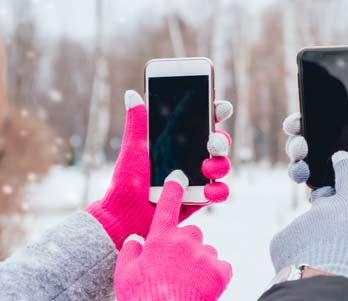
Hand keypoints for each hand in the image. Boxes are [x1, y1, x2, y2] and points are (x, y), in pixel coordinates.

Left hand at [87, 90, 232, 247]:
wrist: (124, 215)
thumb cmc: (127, 181)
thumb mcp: (134, 149)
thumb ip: (138, 123)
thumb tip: (131, 94)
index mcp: (177, 143)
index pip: (202, 123)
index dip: (215, 112)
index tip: (221, 108)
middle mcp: (190, 158)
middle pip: (218, 143)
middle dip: (221, 141)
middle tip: (212, 142)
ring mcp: (197, 179)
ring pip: (222, 166)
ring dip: (221, 165)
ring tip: (207, 168)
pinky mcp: (199, 200)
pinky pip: (218, 193)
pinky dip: (218, 191)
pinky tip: (208, 191)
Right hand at [113, 170, 231, 300]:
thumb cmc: (142, 296)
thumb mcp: (125, 274)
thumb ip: (130, 252)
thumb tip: (135, 240)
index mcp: (160, 238)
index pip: (167, 207)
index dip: (173, 191)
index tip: (178, 178)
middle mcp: (184, 241)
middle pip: (191, 233)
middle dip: (185, 246)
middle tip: (176, 267)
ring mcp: (204, 255)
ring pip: (205, 252)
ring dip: (199, 262)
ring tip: (187, 282)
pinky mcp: (220, 271)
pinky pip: (220, 267)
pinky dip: (214, 275)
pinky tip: (202, 287)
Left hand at [270, 151, 347, 293]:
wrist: (324, 291)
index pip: (347, 177)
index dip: (345, 166)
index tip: (340, 158)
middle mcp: (321, 208)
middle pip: (324, 202)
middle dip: (329, 215)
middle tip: (336, 239)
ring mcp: (298, 222)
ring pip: (307, 228)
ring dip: (313, 241)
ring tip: (322, 263)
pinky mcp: (280, 238)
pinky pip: (291, 242)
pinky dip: (297, 253)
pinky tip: (306, 267)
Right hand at [283, 72, 347, 253]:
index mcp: (346, 139)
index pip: (314, 125)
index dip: (299, 122)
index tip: (295, 121)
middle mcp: (335, 157)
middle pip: (302, 146)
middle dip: (294, 144)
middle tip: (302, 146)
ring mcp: (332, 179)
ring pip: (301, 169)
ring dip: (295, 167)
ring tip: (302, 169)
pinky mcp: (332, 201)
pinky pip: (312, 194)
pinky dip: (312, 191)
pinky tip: (321, 190)